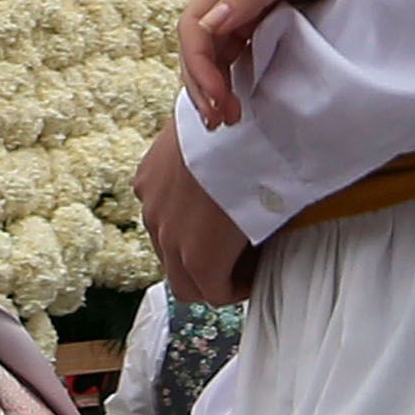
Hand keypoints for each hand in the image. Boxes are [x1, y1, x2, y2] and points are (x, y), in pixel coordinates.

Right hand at [134, 119, 256, 306]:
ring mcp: (152, 207)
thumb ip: (253, 252)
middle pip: (183, 283)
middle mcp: (168, 239)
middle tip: (236, 260)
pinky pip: (156, 209)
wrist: (242, 118)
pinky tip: (198, 193)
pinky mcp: (145, 179)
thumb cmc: (264, 172)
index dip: (239, 288)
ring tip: (216, 224)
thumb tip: (260, 256)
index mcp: (201, 259)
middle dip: (210, 278)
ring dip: (187, 245)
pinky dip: (173, 212)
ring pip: (164, 246)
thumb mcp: (269, 224)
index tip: (255, 271)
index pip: (213, 297)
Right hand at [178, 0, 379, 127]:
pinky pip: (237, 57)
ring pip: (214, 54)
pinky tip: (237, 100)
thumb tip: (211, 23)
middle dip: (201, 82)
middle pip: (199, 43)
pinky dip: (230, 81)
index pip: (195, 23)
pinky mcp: (266, 25)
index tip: (216, 96)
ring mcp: (249, 10)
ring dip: (212, 87)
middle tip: (218, 120)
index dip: (198, 64)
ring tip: (224, 119)